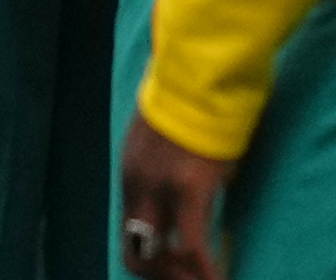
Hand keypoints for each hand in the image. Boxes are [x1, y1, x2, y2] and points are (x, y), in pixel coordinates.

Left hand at [118, 118, 233, 279]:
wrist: (202, 76)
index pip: (131, 236)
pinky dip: (203, 271)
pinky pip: (190, 245)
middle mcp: (137, 186)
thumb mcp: (166, 144)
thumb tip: (188, 200)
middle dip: (165, 278)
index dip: (153, 266)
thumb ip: (168, 175)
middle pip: (136, 255)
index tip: (177, 276)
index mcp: (132, 176)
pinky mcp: (187, 188)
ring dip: (183, 279)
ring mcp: (159, 188)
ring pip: (159, 258)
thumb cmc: (195, 107)